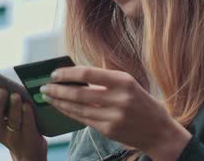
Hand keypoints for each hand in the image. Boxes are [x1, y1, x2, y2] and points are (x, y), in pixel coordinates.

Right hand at [0, 87, 47, 160]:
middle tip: (1, 90)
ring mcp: (12, 136)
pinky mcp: (28, 139)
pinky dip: (27, 114)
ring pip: (12, 122)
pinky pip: (27, 126)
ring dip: (13, 107)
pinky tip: (27, 105)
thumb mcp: (2, 110)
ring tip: (16, 95)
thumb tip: (0, 79)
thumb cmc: (13, 119)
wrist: (27, 146)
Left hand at [40, 67, 191, 160]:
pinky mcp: (108, 130)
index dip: (67, 73)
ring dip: (59, 102)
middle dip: (58, 89)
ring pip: (78, 107)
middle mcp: (119, 98)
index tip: (54, 73)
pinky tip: (60, 107)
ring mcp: (113, 116)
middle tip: (44, 87)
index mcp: (123, 81)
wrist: (159, 131)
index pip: (87, 73)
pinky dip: (69, 112)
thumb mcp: (129, 84)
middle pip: (79, 92)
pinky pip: (83, 119)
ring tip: (48, 97)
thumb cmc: (141, 103)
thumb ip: (104, 79)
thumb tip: (74, 75)